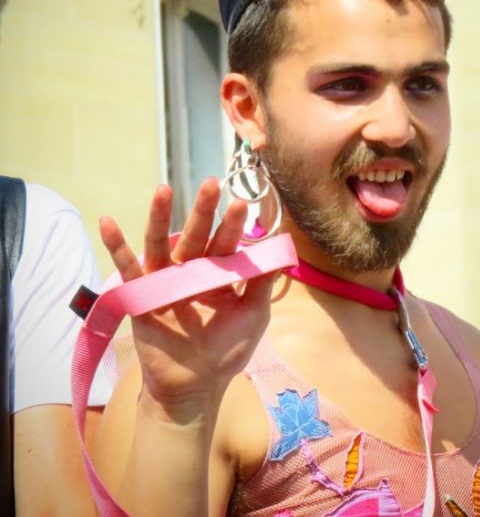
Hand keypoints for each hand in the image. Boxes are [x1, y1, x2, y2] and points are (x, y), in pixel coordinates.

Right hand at [99, 178, 276, 414]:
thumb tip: (282, 250)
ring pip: (160, 242)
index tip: (241, 202)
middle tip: (211, 183)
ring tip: (163, 189)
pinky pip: (127, 269)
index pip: (226, 243)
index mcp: (218, 273)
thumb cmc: (227, 350)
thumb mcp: (253, 314)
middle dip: (203, 210)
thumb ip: (263, 283)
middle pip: (195, 234)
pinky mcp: (141, 295)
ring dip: (159, 216)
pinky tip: (107, 222)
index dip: (233, 224)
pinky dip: (116, 246)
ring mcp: (164, 280)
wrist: (195, 386)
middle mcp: (191, 270)